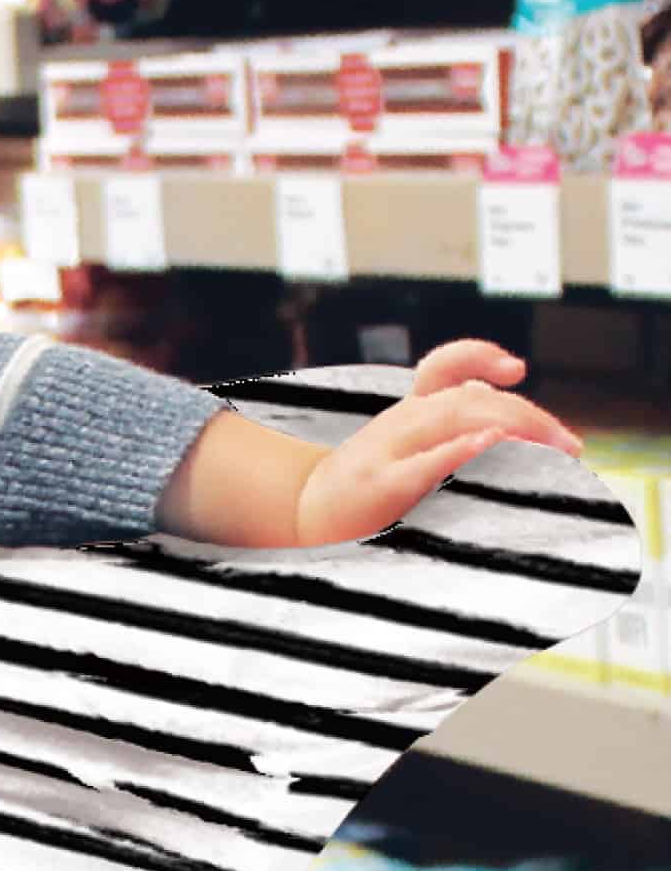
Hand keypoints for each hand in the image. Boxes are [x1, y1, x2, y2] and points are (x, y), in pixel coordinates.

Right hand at [295, 344, 581, 546]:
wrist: (300, 515)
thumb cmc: (358, 487)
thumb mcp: (397, 445)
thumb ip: (442, 422)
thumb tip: (494, 400)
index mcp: (407, 413)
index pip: (443, 366)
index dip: (480, 355)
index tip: (517, 368)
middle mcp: (400, 422)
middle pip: (470, 398)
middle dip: (529, 416)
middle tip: (571, 447)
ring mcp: (388, 450)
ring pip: (455, 417)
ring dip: (514, 426)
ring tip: (553, 448)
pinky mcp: (381, 486)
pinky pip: (426, 461)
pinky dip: (460, 449)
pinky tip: (489, 443)